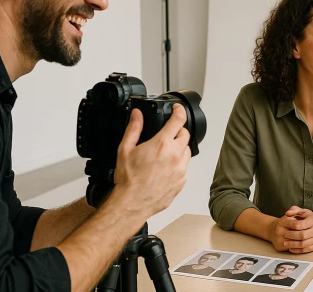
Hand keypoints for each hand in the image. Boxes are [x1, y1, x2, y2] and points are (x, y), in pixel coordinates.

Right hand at [111, 104, 191, 218]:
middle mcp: (175, 155)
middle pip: (185, 135)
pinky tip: (165, 168)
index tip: (177, 109)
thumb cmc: (129, 180)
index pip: (178, 120)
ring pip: (187, 151)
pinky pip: (185, 167)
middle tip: (167, 135)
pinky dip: (178, 164)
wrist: (132, 203)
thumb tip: (137, 115)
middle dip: (177, 131)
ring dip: (179, 148)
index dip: (179, 111)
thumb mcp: (125, 149)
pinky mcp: (182, 181)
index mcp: (162, 144)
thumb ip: (133, 128)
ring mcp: (180, 169)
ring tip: (164, 154)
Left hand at [268, 206, 312, 253]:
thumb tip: (287, 213)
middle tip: (284, 235)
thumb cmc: (311, 218)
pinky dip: (297, 250)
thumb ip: (295, 210)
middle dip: (292, 236)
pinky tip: (291, 248)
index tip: (285, 227)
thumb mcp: (304, 211)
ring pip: (304, 244)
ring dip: (293, 245)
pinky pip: (307, 250)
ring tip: (285, 243)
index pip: (301, 224)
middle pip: (303, 235)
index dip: (291, 227)